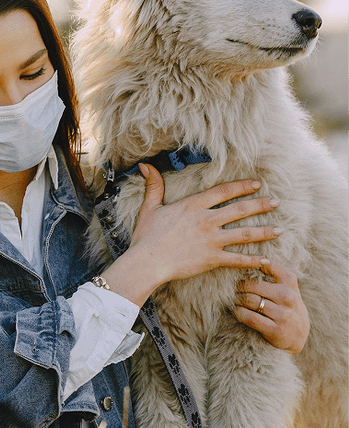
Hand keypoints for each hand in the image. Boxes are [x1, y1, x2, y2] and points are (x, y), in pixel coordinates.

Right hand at [104, 164, 280, 306]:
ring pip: (244, 233)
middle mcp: (207, 220)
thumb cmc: (146, 236)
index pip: (223, 192)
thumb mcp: (149, 208)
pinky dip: (253, 260)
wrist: (147, 262)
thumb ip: (153, 186)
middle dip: (261, 205)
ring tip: (280, 229)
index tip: (256, 184)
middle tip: (276, 202)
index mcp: (193, 206)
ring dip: (264, 231)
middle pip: (240, 209)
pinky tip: (267, 260)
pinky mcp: (212, 259)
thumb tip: (145, 165)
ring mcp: (211, 240)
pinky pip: (237, 259)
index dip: (241, 187)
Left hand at [233, 258, 308, 352]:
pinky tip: (236, 310)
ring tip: (233, 299)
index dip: (252, 264)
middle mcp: (287, 296)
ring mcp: (282, 313)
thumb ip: (276, 272)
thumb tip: (257, 257)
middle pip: (252, 285)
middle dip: (238, 287)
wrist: (298, 336)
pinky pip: (248, 317)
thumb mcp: (288, 287)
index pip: (270, 264)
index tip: (241, 268)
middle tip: (231, 288)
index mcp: (290, 281)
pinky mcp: (275, 329)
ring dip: (236, 300)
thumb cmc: (287, 306)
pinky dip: (238, 313)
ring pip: (249, 300)